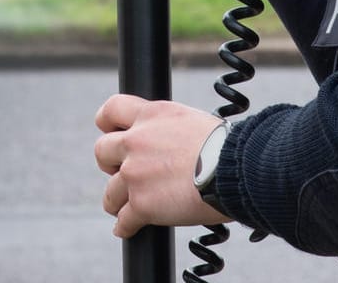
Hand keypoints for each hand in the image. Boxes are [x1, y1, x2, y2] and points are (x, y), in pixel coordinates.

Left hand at [91, 94, 229, 237]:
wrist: (235, 169)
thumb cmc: (226, 147)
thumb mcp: (193, 121)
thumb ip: (170, 130)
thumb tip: (171, 144)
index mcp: (152, 115)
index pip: (112, 109)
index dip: (107, 123)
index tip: (109, 132)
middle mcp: (137, 141)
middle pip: (101, 151)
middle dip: (109, 164)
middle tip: (122, 173)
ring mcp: (135, 173)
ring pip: (110, 192)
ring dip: (117, 201)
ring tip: (126, 208)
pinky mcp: (141, 204)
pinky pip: (123, 220)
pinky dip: (126, 227)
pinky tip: (130, 229)